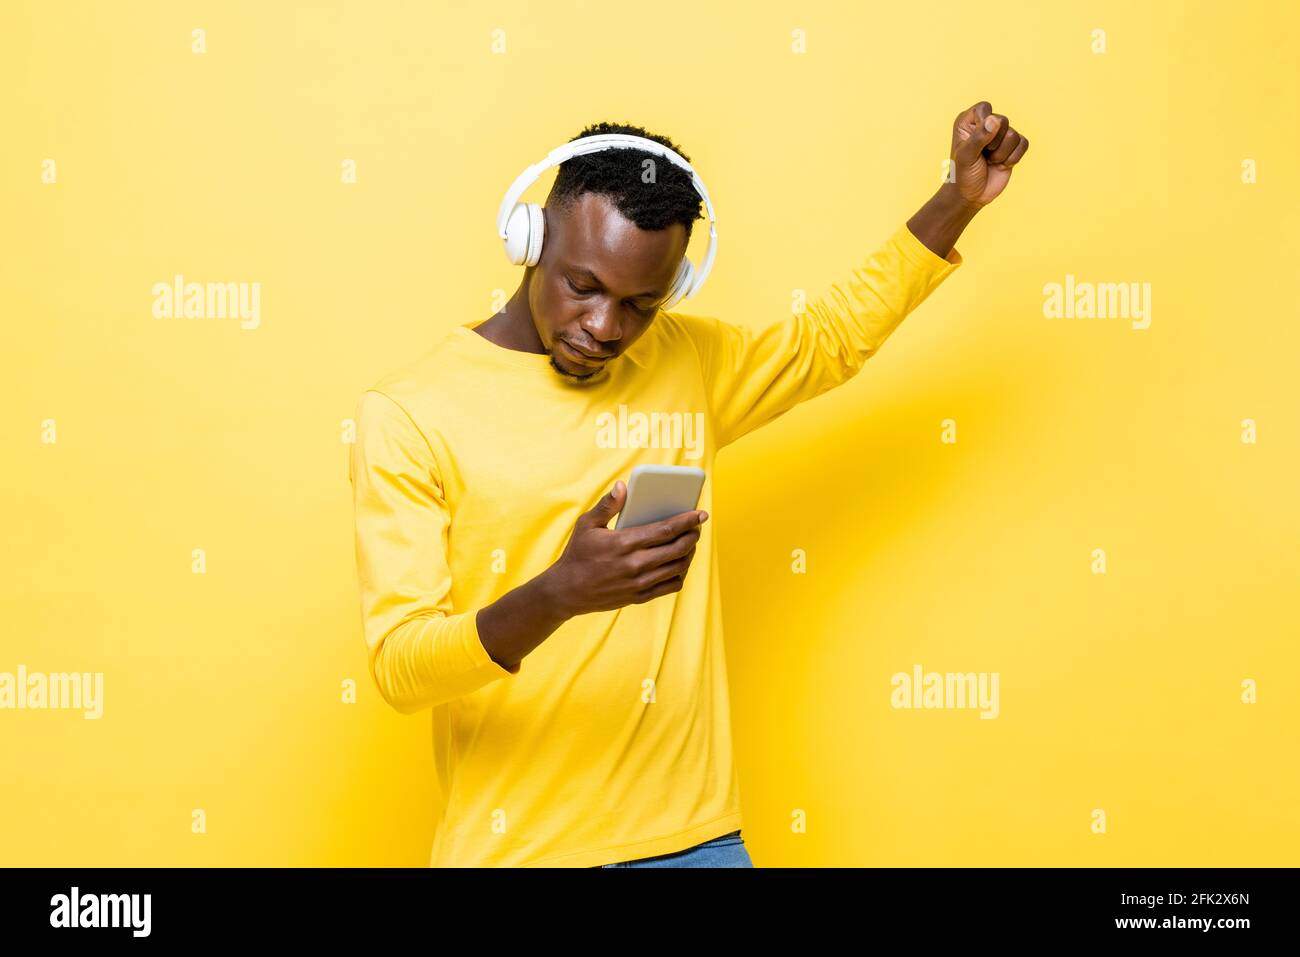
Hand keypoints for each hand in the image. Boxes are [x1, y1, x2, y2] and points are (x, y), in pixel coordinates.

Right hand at [544, 481, 707, 616]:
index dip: (686, 521)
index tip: (700, 513)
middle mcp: (635, 564)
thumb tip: (623, 486)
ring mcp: (639, 583)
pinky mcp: (639, 597)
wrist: (566, 591)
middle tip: (697, 527)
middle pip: (677, 548)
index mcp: (624, 543)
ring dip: (688, 553)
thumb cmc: (577, 554)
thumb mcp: (586, 524)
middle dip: (693, 535)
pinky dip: (680, 573)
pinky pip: (670, 585)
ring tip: (689, 543)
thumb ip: (607, 505)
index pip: (665, 530)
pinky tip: (678, 564)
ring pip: (678, 567)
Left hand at [951, 100, 1028, 207]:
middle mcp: (986, 124)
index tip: (976, 141)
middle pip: (1003, 121)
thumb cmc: (962, 174)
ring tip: (990, 161)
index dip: (985, 123)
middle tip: (983, 154)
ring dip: (1001, 154)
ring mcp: (1001, 135)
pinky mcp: (1014, 147)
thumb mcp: (966, 156)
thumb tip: (994, 120)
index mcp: (969, 121)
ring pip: (1014, 135)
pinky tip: (1001, 164)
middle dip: (993, 143)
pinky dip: (1013, 158)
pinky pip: (1023, 144)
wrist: (971, 195)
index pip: (984, 108)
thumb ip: (979, 137)